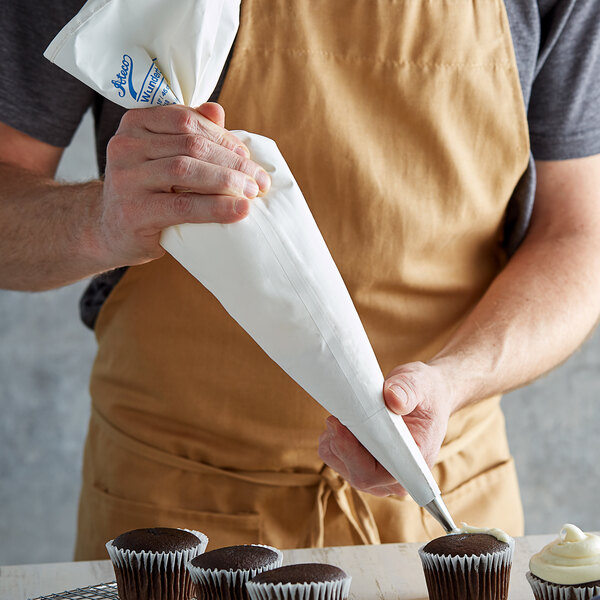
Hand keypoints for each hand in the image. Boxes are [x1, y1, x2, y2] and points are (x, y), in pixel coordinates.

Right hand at [98, 102, 270, 266]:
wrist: (111, 232)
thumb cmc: (146, 192)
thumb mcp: (162, 157)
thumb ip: (188, 132)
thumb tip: (217, 110)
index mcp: (135, 123)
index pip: (187, 119)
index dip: (223, 137)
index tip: (247, 156)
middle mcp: (125, 145)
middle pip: (191, 144)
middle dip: (233, 162)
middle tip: (259, 180)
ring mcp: (126, 178)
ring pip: (187, 170)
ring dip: (228, 180)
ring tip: (253, 193)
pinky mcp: (134, 212)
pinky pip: (183, 205)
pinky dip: (217, 207)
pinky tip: (240, 210)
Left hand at [318, 361, 454, 496]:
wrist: (426, 396)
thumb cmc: (426, 393)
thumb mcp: (420, 384)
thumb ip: (408, 390)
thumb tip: (393, 398)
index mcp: (413, 465)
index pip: (377, 473)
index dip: (353, 454)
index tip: (340, 425)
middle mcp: (394, 478)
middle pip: (355, 472)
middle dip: (340, 441)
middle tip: (338, 412)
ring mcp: (375, 475)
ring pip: (339, 462)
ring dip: (334, 437)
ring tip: (347, 413)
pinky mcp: (360, 465)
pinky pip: (333, 455)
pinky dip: (332, 436)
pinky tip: (345, 421)